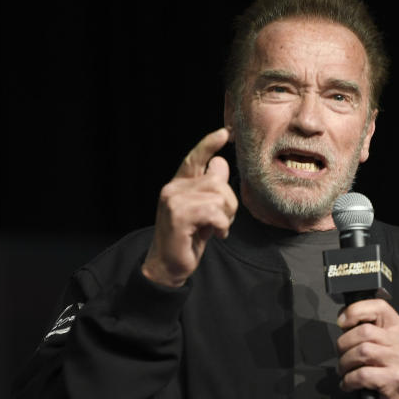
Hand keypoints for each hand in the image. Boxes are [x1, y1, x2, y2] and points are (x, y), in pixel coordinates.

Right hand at [142, 128, 237, 286]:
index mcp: (179, 185)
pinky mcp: (177, 216)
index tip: (225, 132)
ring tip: (218, 228)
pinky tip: (216, 234)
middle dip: (230, 202)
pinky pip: (214, 212)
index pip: (195, 158)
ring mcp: (173, 201)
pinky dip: (221, 225)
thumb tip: (220, 163)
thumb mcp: (204, 211)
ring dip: (227, 216)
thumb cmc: (188, 239)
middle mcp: (173, 188)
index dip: (209, 144)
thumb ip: (211, 189)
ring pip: (218, 196)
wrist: (168, 266)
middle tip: (223, 220)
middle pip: (217, 180)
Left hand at [336, 299, 398, 398]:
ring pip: (361, 352)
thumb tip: (343, 322)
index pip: (378, 307)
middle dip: (343, 344)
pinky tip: (348, 383)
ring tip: (344, 370)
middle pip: (364, 332)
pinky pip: (362, 375)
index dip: (355, 311)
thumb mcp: (390, 345)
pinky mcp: (392, 380)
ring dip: (344, 363)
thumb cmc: (395, 370)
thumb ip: (371, 332)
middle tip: (342, 355)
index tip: (342, 322)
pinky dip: (348, 380)